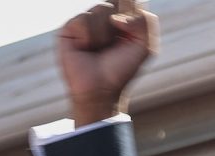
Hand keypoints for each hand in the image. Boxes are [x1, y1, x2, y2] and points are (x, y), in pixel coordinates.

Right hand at [58, 0, 158, 125]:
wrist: (101, 89)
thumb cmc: (122, 68)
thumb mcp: (144, 47)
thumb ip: (144, 23)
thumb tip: (117, 17)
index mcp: (122, 18)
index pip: (129, 1)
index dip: (130, 5)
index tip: (126, 22)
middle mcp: (104, 16)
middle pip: (116, 1)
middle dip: (121, 24)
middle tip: (116, 43)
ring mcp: (86, 20)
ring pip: (101, 9)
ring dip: (106, 34)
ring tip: (100, 49)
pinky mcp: (70, 27)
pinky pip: (84, 19)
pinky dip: (90, 37)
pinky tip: (86, 48)